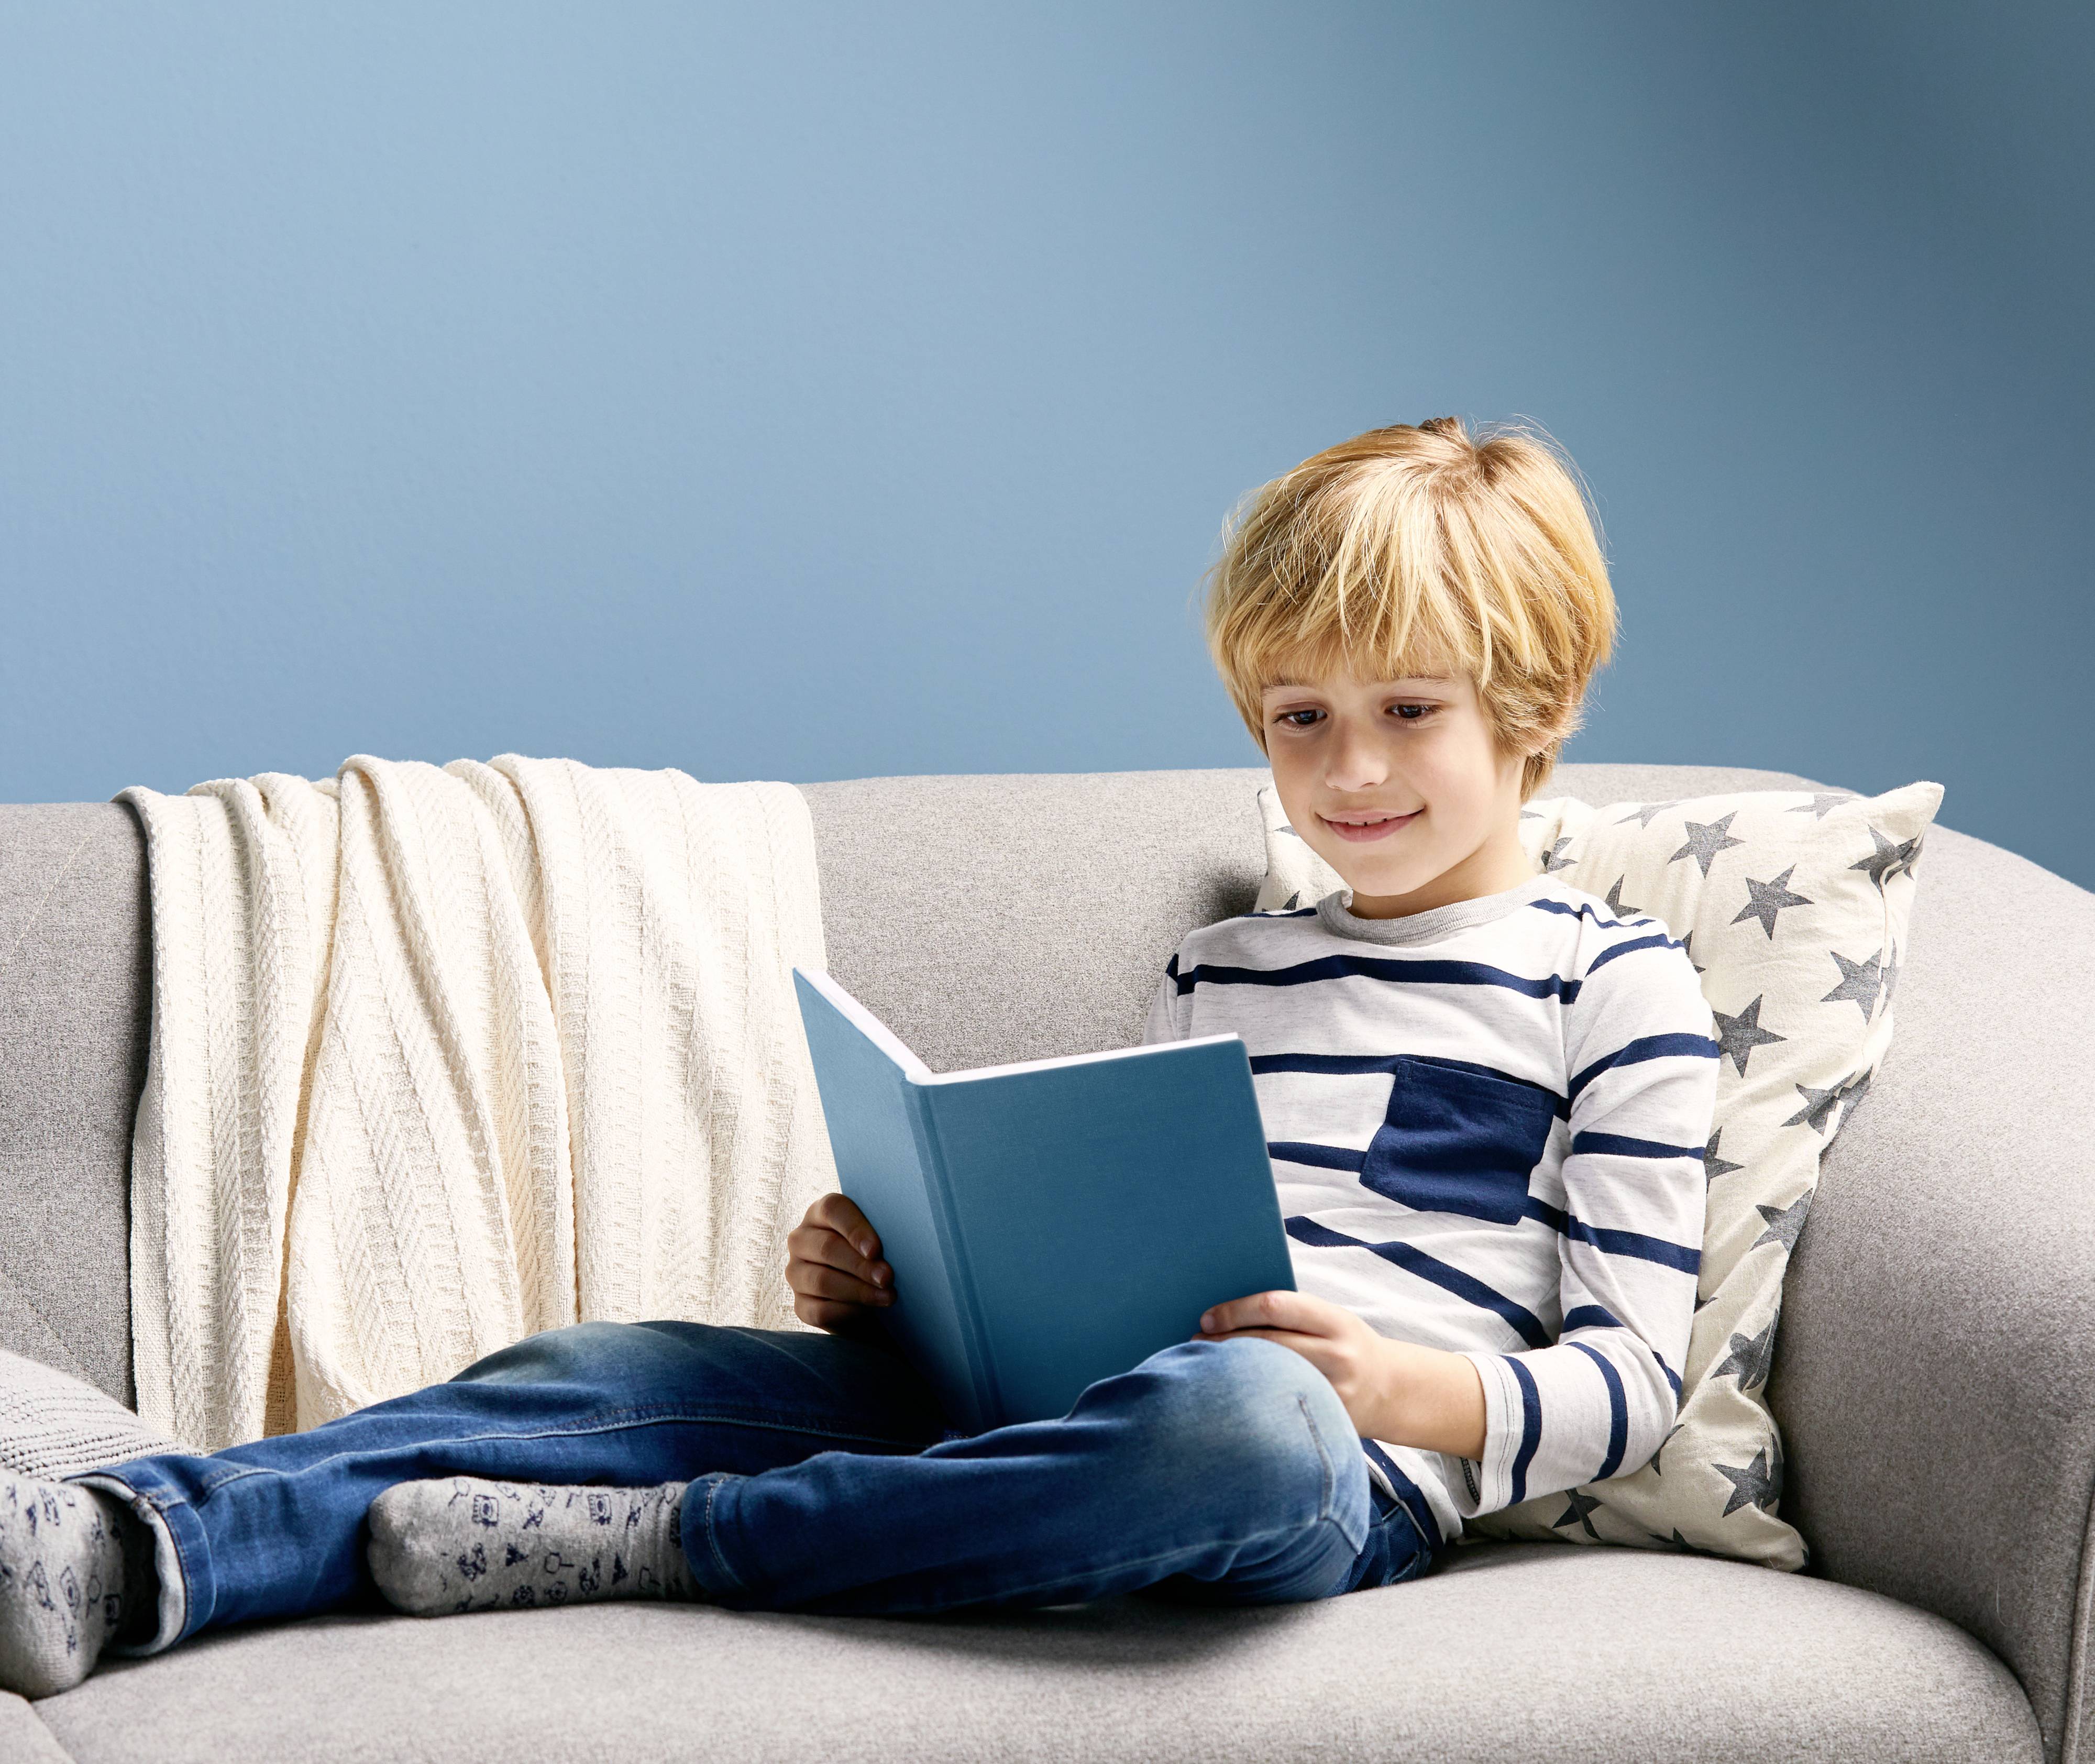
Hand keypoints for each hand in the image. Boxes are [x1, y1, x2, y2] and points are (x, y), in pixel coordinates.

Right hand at [786, 1193, 894, 1335]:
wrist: (869, 1297)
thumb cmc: (876, 1257)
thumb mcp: (878, 1240)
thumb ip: (879, 1237)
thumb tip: (890, 1248)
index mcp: (821, 1214)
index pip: (832, 1209)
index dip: (854, 1229)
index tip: (876, 1249)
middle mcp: (802, 1240)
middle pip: (827, 1247)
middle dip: (861, 1265)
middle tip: (887, 1277)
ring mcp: (796, 1273)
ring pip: (822, 1281)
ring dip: (859, 1290)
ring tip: (887, 1296)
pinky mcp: (801, 1305)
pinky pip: (820, 1310)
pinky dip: (848, 1311)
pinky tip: (868, 1311)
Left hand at [1197, 1288, 1396, 1437]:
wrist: (1390, 1389)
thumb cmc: (1345, 1344)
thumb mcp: (1330, 1320)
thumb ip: (1291, 1315)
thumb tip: (1226, 1316)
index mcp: (1335, 1321)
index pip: (1275, 1306)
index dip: (1235, 1311)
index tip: (1206, 1318)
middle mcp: (1337, 1355)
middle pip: (1267, 1344)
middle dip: (1224, 1342)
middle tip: (1194, 1343)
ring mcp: (1334, 1393)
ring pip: (1270, 1381)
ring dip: (1231, 1374)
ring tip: (1204, 1370)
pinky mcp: (1329, 1423)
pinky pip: (1280, 1411)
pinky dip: (1251, 1402)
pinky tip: (1230, 1399)